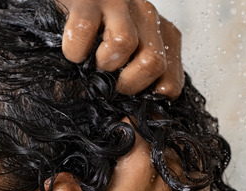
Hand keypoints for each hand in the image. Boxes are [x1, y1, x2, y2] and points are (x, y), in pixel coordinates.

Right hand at [58, 0, 183, 97]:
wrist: (74, 0)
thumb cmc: (98, 38)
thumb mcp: (127, 61)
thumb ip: (136, 85)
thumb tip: (129, 123)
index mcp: (163, 36)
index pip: (171, 83)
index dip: (146, 99)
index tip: (127, 99)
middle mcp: (147, 17)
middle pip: (153, 64)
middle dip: (126, 84)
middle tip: (109, 84)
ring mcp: (119, 4)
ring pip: (124, 45)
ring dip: (103, 63)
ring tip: (92, 64)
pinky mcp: (88, 0)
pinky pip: (83, 31)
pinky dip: (75, 50)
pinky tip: (74, 53)